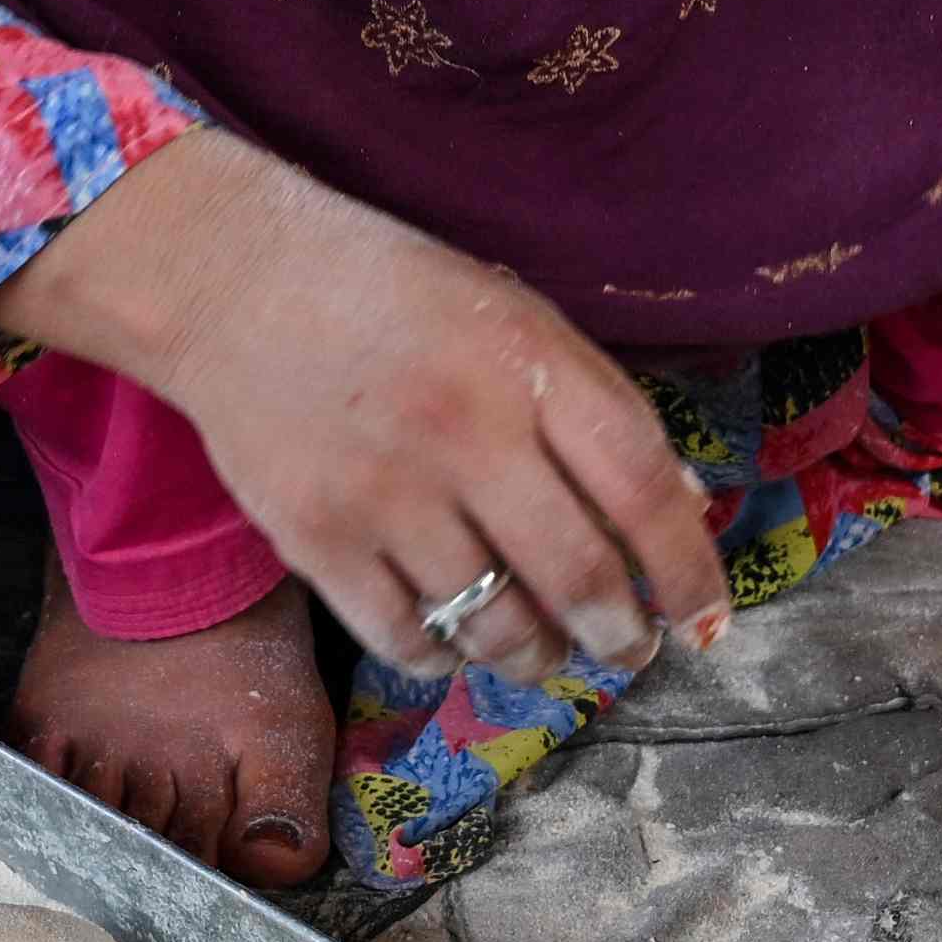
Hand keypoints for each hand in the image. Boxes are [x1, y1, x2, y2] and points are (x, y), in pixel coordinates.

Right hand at [0, 133, 732, 681]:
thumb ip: (593, 403)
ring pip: (494, 625)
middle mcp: (463, 433)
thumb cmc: (392, 297)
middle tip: (630, 651)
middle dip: (621, 635)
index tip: (706, 617)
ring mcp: (385, 494)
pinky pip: (406, 640)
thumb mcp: (511, 316)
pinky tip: (457, 641)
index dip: (688, 568)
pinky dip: (447, 658)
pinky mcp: (315, 540)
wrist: (235, 283)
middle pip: (577, 574)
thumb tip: (680, 505)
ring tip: (547, 654)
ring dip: (539, 657)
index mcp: (525, 364)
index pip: (639, 487)